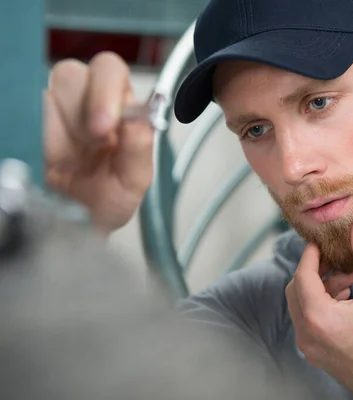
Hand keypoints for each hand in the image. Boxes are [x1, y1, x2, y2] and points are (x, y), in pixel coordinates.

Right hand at [44, 52, 153, 232]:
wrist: (76, 223)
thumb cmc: (108, 196)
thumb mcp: (133, 180)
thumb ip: (140, 148)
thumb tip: (139, 119)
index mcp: (119, 104)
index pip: (110, 70)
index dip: (106, 91)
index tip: (106, 126)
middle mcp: (85, 100)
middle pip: (71, 73)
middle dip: (81, 109)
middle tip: (91, 143)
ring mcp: (52, 111)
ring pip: (45, 94)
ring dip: (59, 130)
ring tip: (70, 162)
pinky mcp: (28, 125)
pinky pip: (24, 116)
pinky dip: (37, 138)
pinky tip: (50, 162)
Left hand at [286, 213, 352, 396]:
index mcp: (319, 317)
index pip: (302, 275)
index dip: (311, 254)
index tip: (322, 242)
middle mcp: (308, 336)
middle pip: (297, 291)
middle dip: (318, 272)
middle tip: (342, 262)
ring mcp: (312, 351)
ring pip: (303, 308)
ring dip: (322, 290)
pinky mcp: (320, 358)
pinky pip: (311, 325)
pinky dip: (323, 308)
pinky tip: (350, 301)